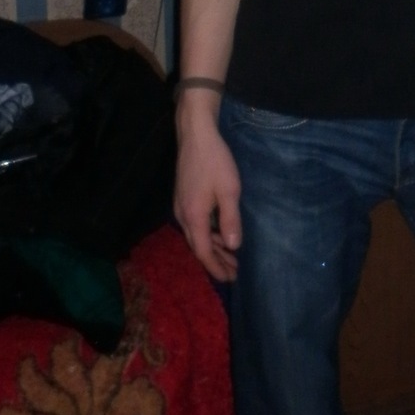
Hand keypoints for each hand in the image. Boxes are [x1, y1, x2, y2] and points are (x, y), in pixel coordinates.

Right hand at [174, 107, 242, 281]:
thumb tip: (234, 247)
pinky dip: (208, 234)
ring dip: (213, 248)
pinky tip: (220, 234)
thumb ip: (230, 220)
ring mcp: (180, 206)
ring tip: (231, 257)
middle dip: (215, 261)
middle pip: (198, 246)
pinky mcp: (183, 198)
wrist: (195, 135)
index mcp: (193, 216)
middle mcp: (182, 215)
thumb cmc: (215, 161)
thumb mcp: (229, 190)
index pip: (203, 252)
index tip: (230, 279)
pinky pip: (194, 225)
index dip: (216, 267)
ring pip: (196, 236)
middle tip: (234, 272)